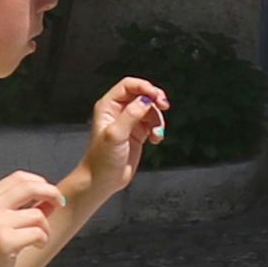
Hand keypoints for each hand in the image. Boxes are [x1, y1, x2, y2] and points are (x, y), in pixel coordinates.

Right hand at [0, 172, 63, 266]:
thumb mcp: (2, 223)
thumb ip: (24, 208)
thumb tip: (51, 198)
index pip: (19, 177)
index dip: (40, 182)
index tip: (50, 193)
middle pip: (30, 187)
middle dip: (52, 193)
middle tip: (60, 204)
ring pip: (38, 215)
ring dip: (46, 228)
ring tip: (39, 239)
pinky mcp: (4, 242)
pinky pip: (37, 233)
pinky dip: (43, 240)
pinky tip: (36, 246)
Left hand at [81, 77, 166, 196]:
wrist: (103, 180)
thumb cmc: (102, 159)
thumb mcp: (116, 135)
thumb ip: (131, 115)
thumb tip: (146, 100)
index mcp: (108, 106)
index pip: (128, 86)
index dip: (144, 87)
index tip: (156, 96)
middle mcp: (118, 111)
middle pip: (142, 94)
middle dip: (155, 99)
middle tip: (164, 106)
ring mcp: (129, 122)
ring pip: (150, 109)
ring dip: (158, 118)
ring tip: (156, 133)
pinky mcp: (137, 133)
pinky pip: (153, 123)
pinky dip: (158, 128)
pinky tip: (155, 139)